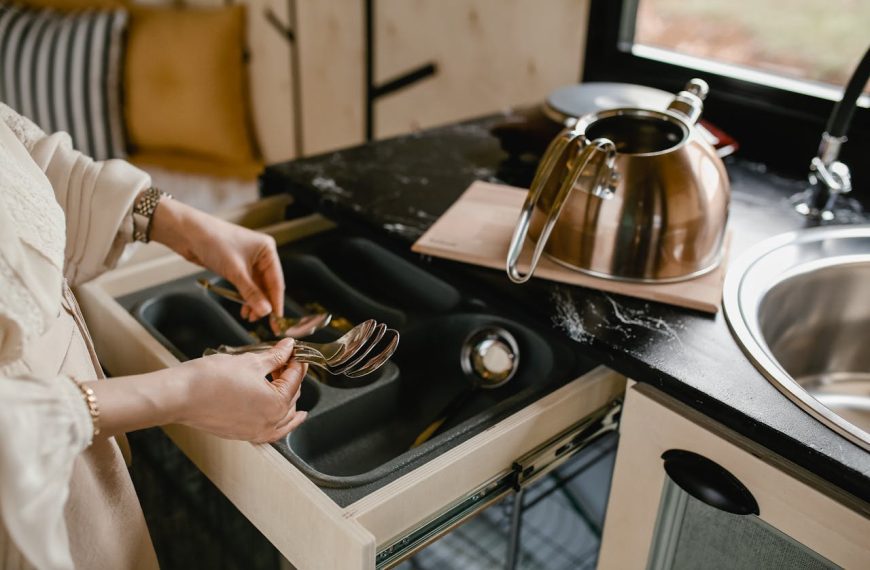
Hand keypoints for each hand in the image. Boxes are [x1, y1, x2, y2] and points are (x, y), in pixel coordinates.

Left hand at [150, 199, 284, 322]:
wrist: (188, 233)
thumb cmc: (214, 242)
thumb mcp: (235, 271)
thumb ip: (251, 293)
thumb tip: (265, 311)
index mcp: (267, 250)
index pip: (277, 281)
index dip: (277, 302)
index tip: (278, 320)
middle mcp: (261, 255)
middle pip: (268, 285)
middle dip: (265, 304)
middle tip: (266, 324)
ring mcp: (249, 261)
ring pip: (257, 287)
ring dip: (254, 303)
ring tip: (250, 317)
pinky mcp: (237, 266)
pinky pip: (246, 285)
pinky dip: (245, 297)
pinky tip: (243, 308)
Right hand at [174, 339, 307, 441]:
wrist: (180, 396)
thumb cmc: (211, 379)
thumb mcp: (251, 361)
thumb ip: (275, 356)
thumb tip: (288, 347)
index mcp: (276, 404)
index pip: (295, 379)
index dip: (297, 361)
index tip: (295, 350)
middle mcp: (270, 423)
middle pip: (291, 397)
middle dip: (290, 377)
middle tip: (284, 359)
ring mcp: (255, 432)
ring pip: (283, 416)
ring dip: (286, 398)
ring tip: (281, 380)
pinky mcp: (242, 435)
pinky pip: (269, 430)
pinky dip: (278, 421)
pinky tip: (281, 414)